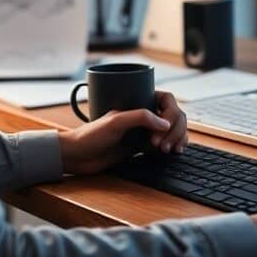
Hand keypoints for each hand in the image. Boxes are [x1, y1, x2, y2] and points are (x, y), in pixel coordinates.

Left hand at [58, 91, 187, 174]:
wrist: (79, 156)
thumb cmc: (91, 135)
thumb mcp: (115, 122)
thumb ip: (140, 117)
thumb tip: (165, 123)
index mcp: (137, 103)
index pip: (167, 100)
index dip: (171, 114)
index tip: (164, 128)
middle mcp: (143, 115)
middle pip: (174, 116)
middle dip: (175, 130)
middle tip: (163, 147)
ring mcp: (144, 131)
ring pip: (172, 130)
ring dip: (177, 138)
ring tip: (170, 151)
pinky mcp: (142, 146)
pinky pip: (164, 143)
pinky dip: (173, 146)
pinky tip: (173, 152)